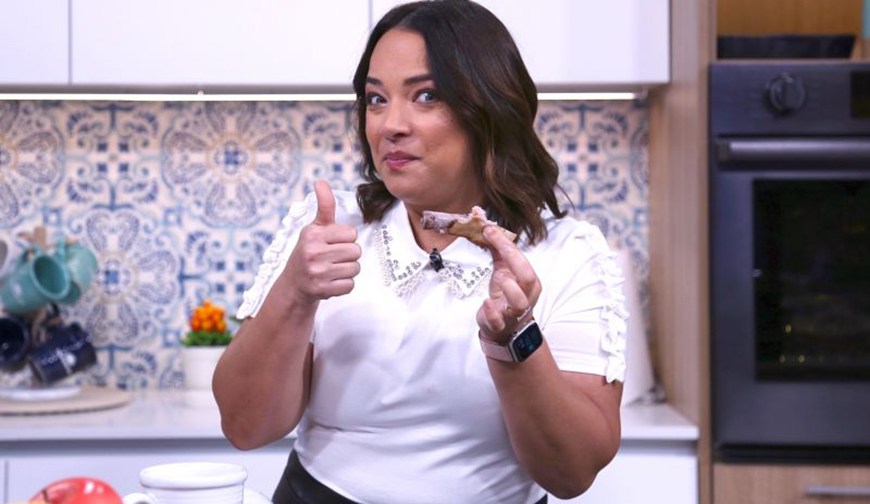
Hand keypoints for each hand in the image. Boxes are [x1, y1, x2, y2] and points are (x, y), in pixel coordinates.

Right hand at [285, 180, 360, 303]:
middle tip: (333, 258)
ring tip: (332, 269)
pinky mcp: (322, 290)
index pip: (351, 234)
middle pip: (356, 251)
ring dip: (347, 270)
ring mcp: (317, 273)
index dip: (345, 239)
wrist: (294, 283)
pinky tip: (331, 281)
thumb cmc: (309, 251)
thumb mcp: (314, 228)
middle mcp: (313, 253)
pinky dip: (344, 284)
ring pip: (355, 268)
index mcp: (313, 234)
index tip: (332, 243)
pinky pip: (350, 285)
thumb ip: (324, 206)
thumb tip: (321, 182)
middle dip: (348, 255)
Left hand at [476, 225, 540, 342]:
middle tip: (498, 248)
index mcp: (529, 281)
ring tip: (499, 280)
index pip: (522, 260)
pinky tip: (486, 302)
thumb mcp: (504, 271)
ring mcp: (513, 312)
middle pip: (528, 278)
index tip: (489, 230)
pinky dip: (493, 311)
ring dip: (509, 288)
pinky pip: (499, 320)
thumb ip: (498, 251)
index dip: (506, 244)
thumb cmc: (505, 296)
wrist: (503, 328)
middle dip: (514, 261)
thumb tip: (487, 226)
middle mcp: (526, 296)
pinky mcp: (499, 325)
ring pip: (519, 302)